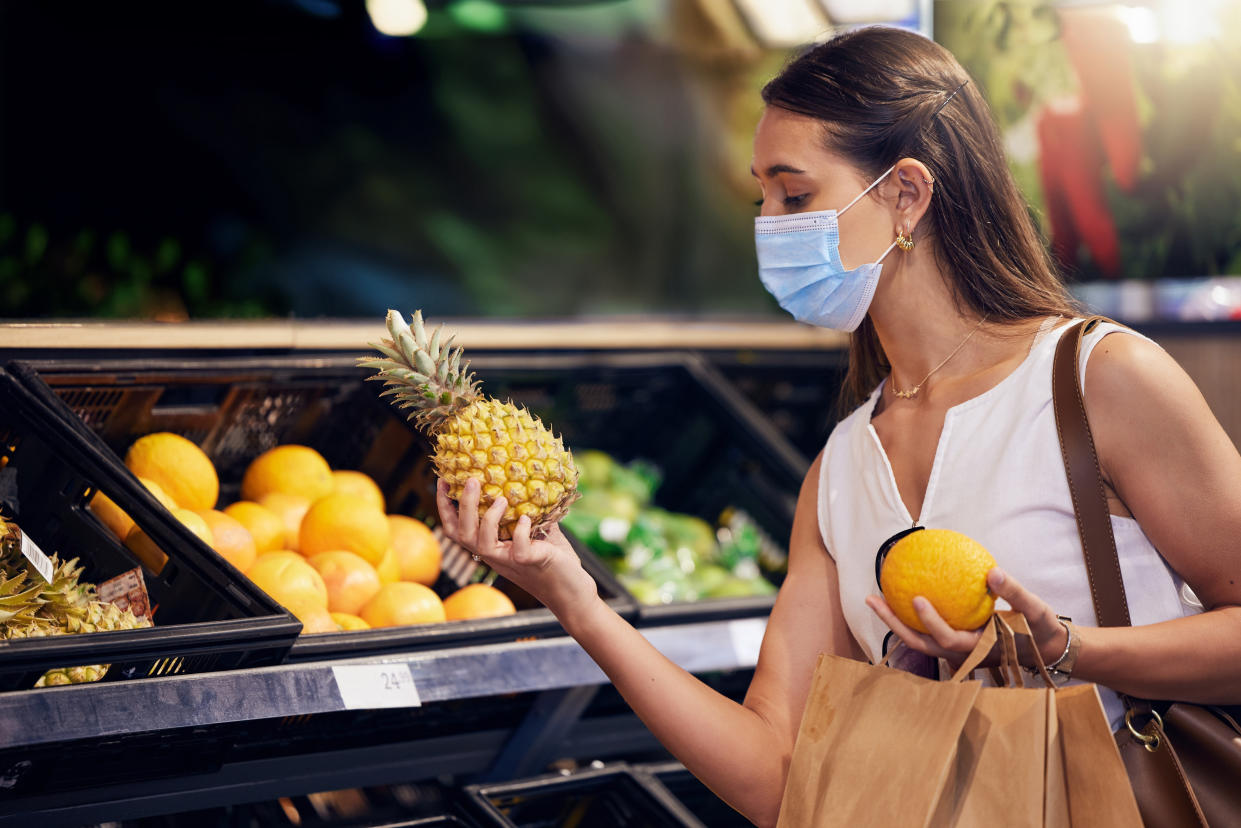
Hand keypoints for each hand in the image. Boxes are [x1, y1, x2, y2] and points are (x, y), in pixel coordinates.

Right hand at [437, 478, 597, 620]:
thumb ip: (530, 511)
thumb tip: (530, 481)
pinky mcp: (530, 564)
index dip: (445, 507)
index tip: (443, 481)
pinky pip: (518, 549)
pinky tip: (527, 518)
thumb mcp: (539, 532)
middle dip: (462, 506)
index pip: (457, 529)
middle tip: (472, 481)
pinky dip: (520, 531)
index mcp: (492, 548)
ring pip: (482, 544)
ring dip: (488, 518)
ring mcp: (510, 562)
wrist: (574, 593)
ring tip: (500, 498)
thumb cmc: (556, 562)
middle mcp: (495, 557)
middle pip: (462, 535)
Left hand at [864, 567, 1070, 670]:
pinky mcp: (953, 644)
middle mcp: (961, 654)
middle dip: (894, 624)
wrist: (1045, 648)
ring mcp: (955, 651)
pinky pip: (927, 631)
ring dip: (896, 621)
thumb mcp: (1035, 609)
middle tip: (872, 599)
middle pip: (920, 643)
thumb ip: (1014, 592)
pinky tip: (901, 593)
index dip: (931, 622)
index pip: (948, 639)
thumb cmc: (1040, 628)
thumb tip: (993, 571)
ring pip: (919, 640)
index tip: (917, 598)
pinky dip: (911, 617)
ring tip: (876, 597)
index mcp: (979, 648)